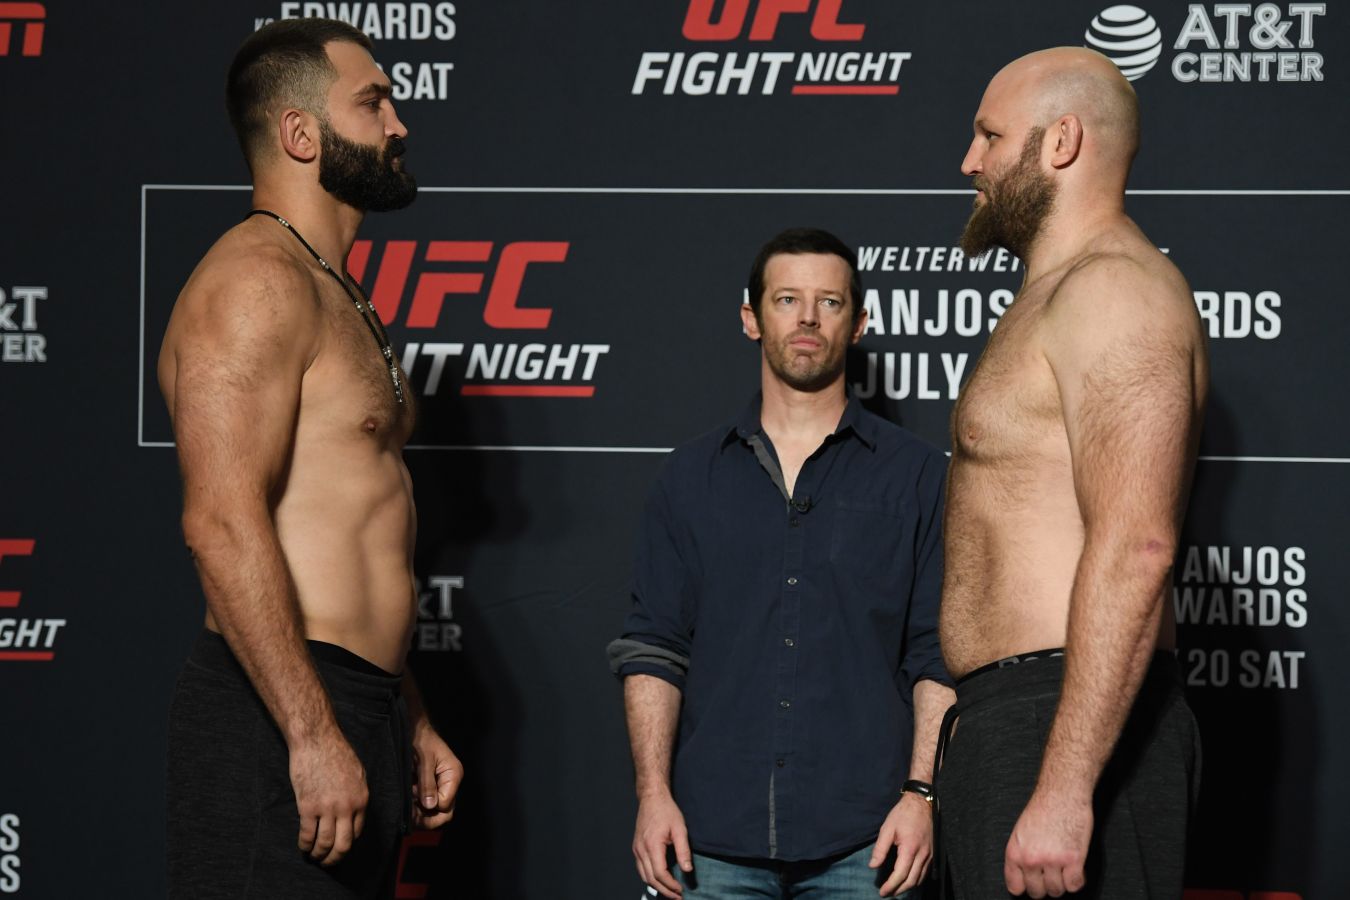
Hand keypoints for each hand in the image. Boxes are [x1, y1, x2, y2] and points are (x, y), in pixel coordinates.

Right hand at [290, 731, 368, 865]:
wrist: (316, 740)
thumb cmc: (336, 751)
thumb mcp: (358, 773)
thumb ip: (357, 793)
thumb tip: (353, 811)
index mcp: (361, 799)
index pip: (357, 831)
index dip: (348, 843)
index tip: (340, 847)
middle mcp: (347, 807)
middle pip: (344, 844)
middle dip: (336, 858)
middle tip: (328, 862)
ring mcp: (327, 808)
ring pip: (325, 843)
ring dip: (318, 854)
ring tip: (313, 856)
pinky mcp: (308, 806)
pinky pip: (307, 834)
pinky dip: (304, 844)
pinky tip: (302, 846)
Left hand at [410, 722, 463, 828]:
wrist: (412, 727)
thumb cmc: (419, 739)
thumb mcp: (423, 761)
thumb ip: (427, 784)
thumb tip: (430, 806)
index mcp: (453, 775)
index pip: (446, 806)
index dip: (429, 812)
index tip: (411, 808)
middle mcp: (450, 782)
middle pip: (443, 812)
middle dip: (425, 817)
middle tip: (407, 816)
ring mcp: (440, 785)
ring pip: (433, 810)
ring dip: (418, 811)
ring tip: (404, 804)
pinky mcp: (430, 786)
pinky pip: (426, 803)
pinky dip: (415, 805)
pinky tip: (406, 799)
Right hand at [633, 792, 692, 898]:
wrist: (651, 798)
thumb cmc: (666, 811)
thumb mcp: (680, 828)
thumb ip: (683, 850)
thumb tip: (687, 869)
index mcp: (652, 845)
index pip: (660, 873)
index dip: (671, 885)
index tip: (681, 890)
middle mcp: (641, 850)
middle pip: (651, 878)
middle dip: (665, 890)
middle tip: (678, 897)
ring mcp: (637, 849)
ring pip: (644, 876)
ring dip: (657, 887)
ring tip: (671, 892)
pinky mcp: (636, 848)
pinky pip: (641, 869)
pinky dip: (650, 878)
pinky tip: (660, 880)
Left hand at [868, 791, 932, 895]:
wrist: (922, 803)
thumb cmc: (903, 814)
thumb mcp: (887, 828)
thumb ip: (880, 849)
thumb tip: (873, 866)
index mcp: (910, 848)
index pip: (900, 874)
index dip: (891, 886)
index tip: (882, 892)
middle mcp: (923, 855)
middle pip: (911, 881)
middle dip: (899, 890)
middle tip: (887, 893)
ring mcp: (930, 855)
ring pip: (920, 879)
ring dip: (907, 887)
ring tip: (895, 889)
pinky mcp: (933, 853)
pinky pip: (925, 872)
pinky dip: (916, 880)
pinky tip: (908, 880)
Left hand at [1004, 788, 1092, 896]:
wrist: (1062, 793)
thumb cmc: (1043, 809)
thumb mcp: (1021, 832)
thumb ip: (1021, 855)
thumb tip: (1023, 878)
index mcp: (1015, 852)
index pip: (1015, 886)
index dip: (1026, 886)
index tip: (1034, 883)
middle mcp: (1031, 859)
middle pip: (1037, 892)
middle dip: (1045, 885)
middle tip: (1052, 874)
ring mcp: (1052, 860)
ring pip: (1057, 891)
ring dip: (1062, 882)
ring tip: (1064, 868)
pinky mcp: (1073, 859)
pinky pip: (1074, 885)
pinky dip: (1077, 880)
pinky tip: (1075, 868)